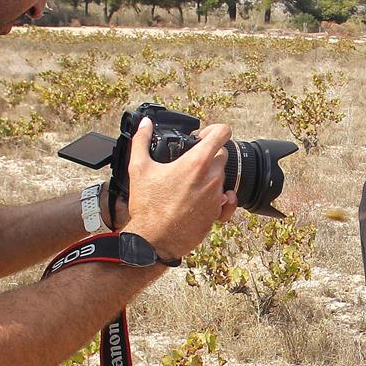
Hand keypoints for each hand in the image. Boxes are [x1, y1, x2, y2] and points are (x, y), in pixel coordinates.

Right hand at [120, 119, 231, 259]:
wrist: (155, 240)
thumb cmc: (148, 207)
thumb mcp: (139, 168)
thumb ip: (141, 140)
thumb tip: (144, 124)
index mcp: (197, 163)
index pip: (222, 133)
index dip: (213, 130)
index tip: (202, 136)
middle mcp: (212, 178)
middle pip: (221, 154)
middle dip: (208, 154)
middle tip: (190, 161)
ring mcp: (217, 197)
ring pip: (222, 176)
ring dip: (210, 175)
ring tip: (189, 182)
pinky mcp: (217, 213)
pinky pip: (225, 199)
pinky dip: (218, 196)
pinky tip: (205, 197)